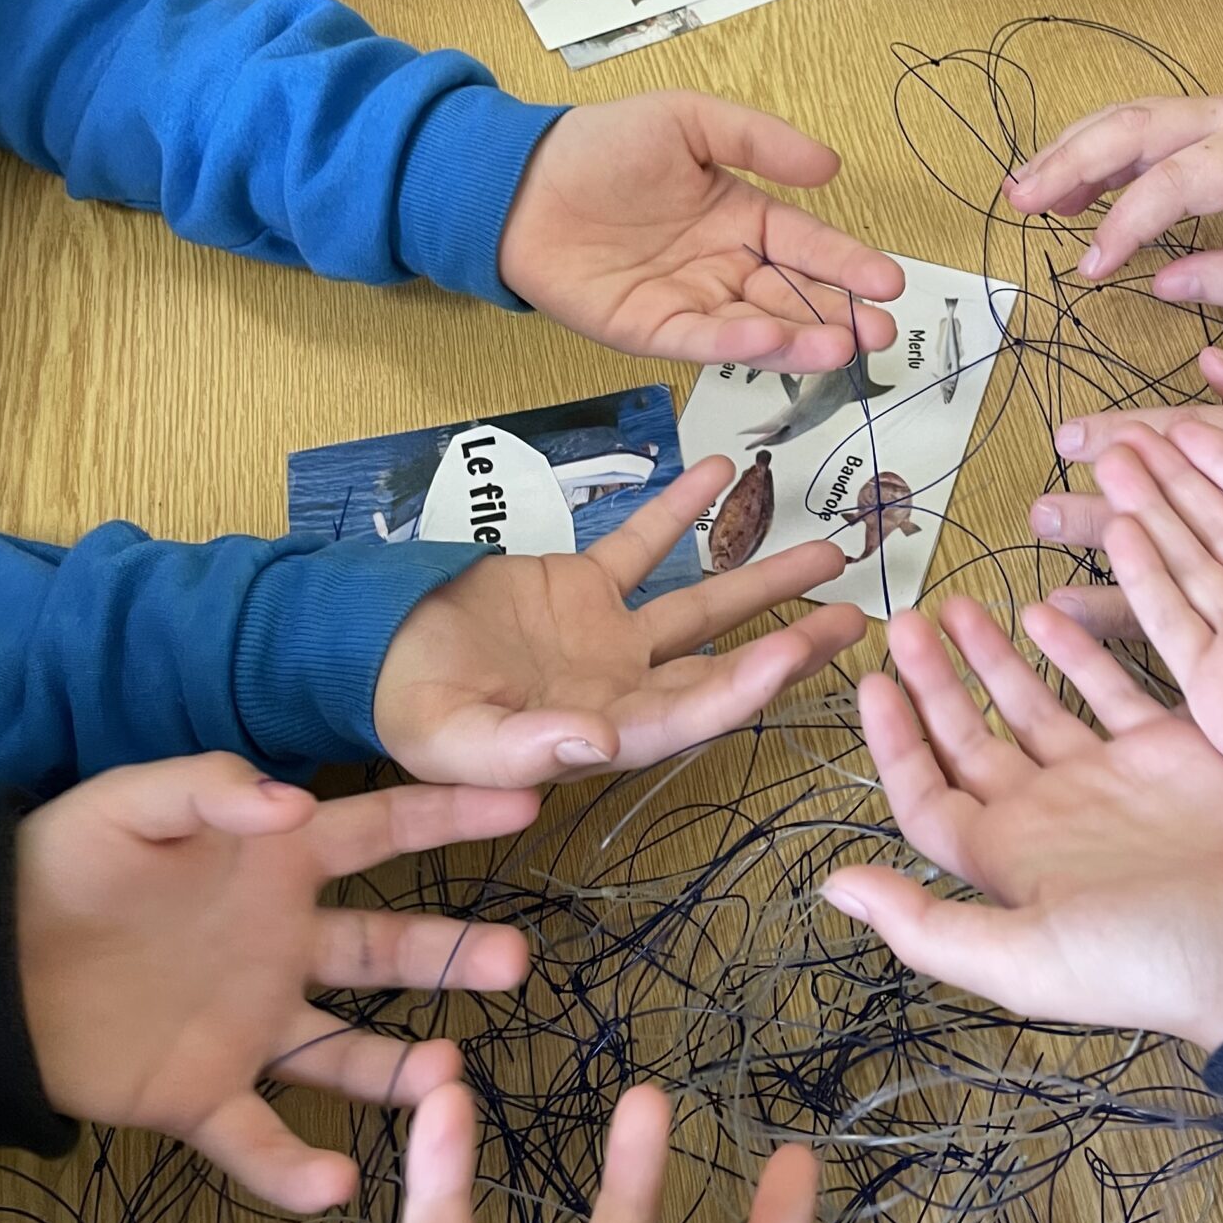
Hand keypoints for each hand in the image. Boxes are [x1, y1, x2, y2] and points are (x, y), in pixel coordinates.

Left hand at [15, 757, 537, 1209]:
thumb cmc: (63, 864)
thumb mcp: (132, 802)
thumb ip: (215, 790)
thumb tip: (296, 804)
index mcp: (276, 864)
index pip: (383, 834)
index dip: (452, 815)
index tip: (528, 800)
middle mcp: (284, 945)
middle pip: (389, 951)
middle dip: (455, 956)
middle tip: (514, 962)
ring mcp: (251, 1025)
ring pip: (347, 1052)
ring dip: (401, 1069)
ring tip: (448, 1076)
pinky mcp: (202, 1094)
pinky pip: (257, 1139)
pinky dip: (294, 1170)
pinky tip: (337, 1185)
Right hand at [374, 457, 866, 786]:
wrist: (367, 656)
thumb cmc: (411, 712)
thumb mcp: (458, 742)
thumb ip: (528, 747)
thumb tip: (598, 745)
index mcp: (606, 731)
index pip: (695, 708)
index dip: (751, 683)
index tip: (801, 652)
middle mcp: (623, 686)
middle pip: (725, 660)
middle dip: (790, 641)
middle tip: (855, 616)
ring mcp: (606, 635)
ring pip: (701, 600)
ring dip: (760, 576)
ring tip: (826, 549)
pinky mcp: (578, 587)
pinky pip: (642, 543)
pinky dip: (680, 509)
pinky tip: (724, 474)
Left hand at [499, 94, 903, 366]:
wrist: (519, 181)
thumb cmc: (601, 145)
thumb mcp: (690, 119)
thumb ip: (760, 140)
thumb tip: (830, 166)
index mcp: (740, 216)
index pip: (808, 245)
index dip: (849, 264)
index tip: (890, 281)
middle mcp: (723, 266)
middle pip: (794, 296)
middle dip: (841, 316)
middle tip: (881, 330)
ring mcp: (689, 302)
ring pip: (758, 326)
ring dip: (802, 339)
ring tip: (844, 346)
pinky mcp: (649, 329)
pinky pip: (701, 338)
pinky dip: (738, 342)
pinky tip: (772, 338)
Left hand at [818, 598, 1222, 1051]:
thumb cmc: (1156, 961)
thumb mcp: (1028, 956)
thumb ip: (927, 925)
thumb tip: (831, 885)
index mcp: (1011, 863)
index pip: (929, 794)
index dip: (894, 742)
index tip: (868, 680)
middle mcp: (1053, 817)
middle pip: (973, 740)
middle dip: (935, 682)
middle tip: (905, 618)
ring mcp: (1113, 780)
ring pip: (1035, 707)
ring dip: (994, 659)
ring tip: (958, 604)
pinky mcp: (1172, 749)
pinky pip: (1110, 687)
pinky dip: (1076, 649)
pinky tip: (1045, 608)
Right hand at [1005, 87, 1222, 300]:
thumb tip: (1162, 287)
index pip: (1173, 183)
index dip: (1124, 227)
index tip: (1090, 271)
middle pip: (1133, 126)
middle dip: (1069, 162)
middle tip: (1019, 203)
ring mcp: (1220, 110)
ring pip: (1129, 116)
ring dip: (1072, 150)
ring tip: (1024, 192)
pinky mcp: (1214, 119)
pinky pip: (1144, 123)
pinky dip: (1097, 145)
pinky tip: (1069, 182)